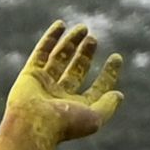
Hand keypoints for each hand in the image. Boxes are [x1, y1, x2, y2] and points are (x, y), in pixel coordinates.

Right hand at [2, 21, 124, 145]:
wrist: (33, 123)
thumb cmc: (64, 124)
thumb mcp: (94, 117)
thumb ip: (107, 106)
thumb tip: (118, 94)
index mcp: (75, 107)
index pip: (96, 88)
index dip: (108, 73)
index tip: (116, 57)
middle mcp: (59, 95)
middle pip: (75, 70)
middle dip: (85, 54)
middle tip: (93, 39)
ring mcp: (44, 83)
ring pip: (59, 59)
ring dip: (71, 42)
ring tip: (83, 28)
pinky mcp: (30, 74)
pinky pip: (41, 52)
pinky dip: (50, 38)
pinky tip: (61, 24)